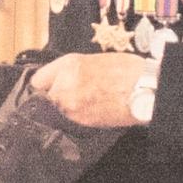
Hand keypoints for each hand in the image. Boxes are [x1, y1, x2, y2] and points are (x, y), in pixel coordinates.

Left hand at [29, 52, 148, 127]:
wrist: (145, 88)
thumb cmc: (127, 71)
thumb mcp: (94, 60)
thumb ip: (72, 71)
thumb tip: (61, 80)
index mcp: (68, 66)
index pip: (37, 80)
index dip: (41, 86)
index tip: (43, 89)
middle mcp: (64, 85)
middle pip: (42, 99)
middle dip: (50, 99)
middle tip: (61, 98)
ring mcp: (71, 106)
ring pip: (54, 112)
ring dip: (61, 111)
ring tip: (78, 106)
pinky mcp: (81, 122)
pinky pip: (69, 121)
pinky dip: (73, 119)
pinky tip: (87, 112)